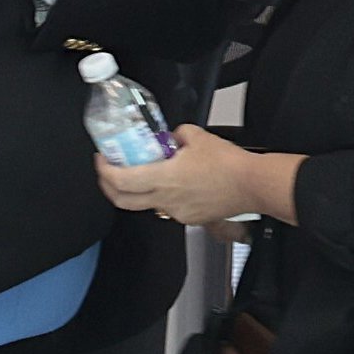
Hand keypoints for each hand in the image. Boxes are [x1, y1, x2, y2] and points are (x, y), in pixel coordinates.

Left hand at [96, 125, 265, 226]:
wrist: (251, 184)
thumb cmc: (228, 163)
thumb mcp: (196, 136)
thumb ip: (176, 135)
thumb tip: (171, 138)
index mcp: (163, 178)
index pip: (120, 180)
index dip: (104, 170)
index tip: (102, 159)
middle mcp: (165, 199)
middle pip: (123, 201)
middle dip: (109, 187)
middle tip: (109, 173)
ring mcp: (177, 212)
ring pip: (148, 204)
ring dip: (140, 190)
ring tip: (148, 175)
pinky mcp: (190, 218)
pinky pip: (169, 208)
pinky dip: (166, 196)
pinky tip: (177, 184)